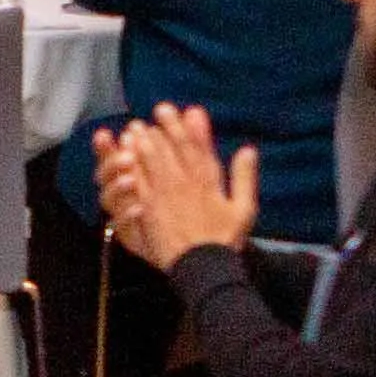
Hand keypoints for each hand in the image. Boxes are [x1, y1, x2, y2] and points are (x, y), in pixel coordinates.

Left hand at [95, 106, 260, 270]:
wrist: (201, 266)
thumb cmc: (224, 240)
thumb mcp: (244, 209)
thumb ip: (244, 177)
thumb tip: (249, 149)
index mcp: (209, 179)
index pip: (199, 145)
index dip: (191, 126)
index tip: (186, 110)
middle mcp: (186, 180)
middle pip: (173, 146)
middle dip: (166, 126)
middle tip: (159, 110)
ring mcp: (165, 192)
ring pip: (153, 158)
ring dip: (145, 140)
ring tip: (139, 127)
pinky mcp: (148, 204)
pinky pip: (138, 177)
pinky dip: (132, 162)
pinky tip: (126, 152)